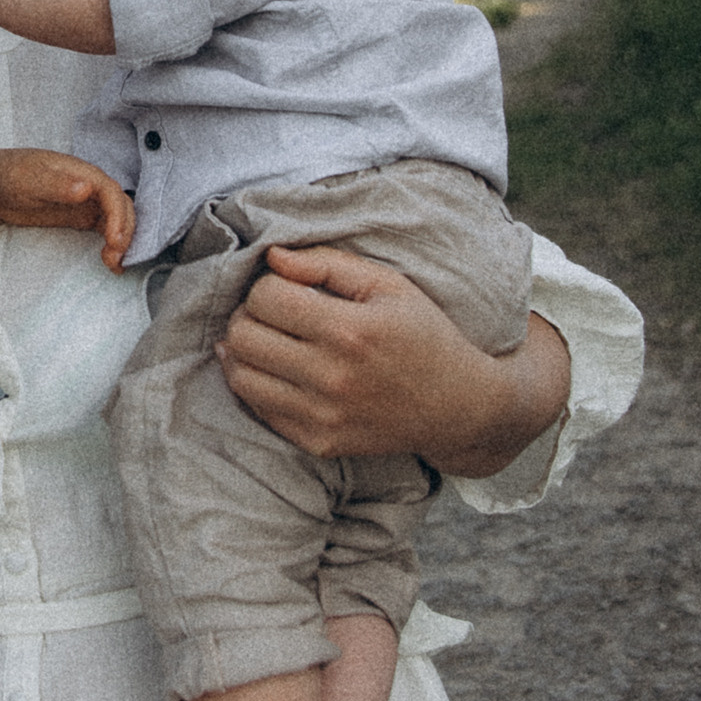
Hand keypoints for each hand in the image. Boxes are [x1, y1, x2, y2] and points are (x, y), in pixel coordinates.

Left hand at [0, 149, 134, 269]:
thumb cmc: (7, 176)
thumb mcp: (26, 179)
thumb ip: (55, 184)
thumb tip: (87, 189)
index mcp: (81, 172)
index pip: (110, 191)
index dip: (117, 215)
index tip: (114, 239)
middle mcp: (90, 185)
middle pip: (122, 206)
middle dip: (124, 231)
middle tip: (115, 258)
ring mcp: (88, 201)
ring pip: (118, 219)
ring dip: (122, 241)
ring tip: (113, 265)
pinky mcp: (82, 216)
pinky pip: (106, 229)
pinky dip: (113, 245)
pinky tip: (111, 262)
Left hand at [217, 244, 569, 469]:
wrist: (458, 407)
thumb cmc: (423, 335)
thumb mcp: (389, 285)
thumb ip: (327, 263)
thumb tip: (272, 258)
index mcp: (351, 331)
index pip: (266, 298)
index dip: (267, 285)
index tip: (287, 287)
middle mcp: (332, 378)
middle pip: (243, 337)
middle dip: (248, 314)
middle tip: (270, 311)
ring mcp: (323, 416)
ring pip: (241, 377)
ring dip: (243, 351)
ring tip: (266, 338)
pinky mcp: (318, 442)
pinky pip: (258, 410)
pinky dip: (256, 384)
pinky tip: (274, 369)